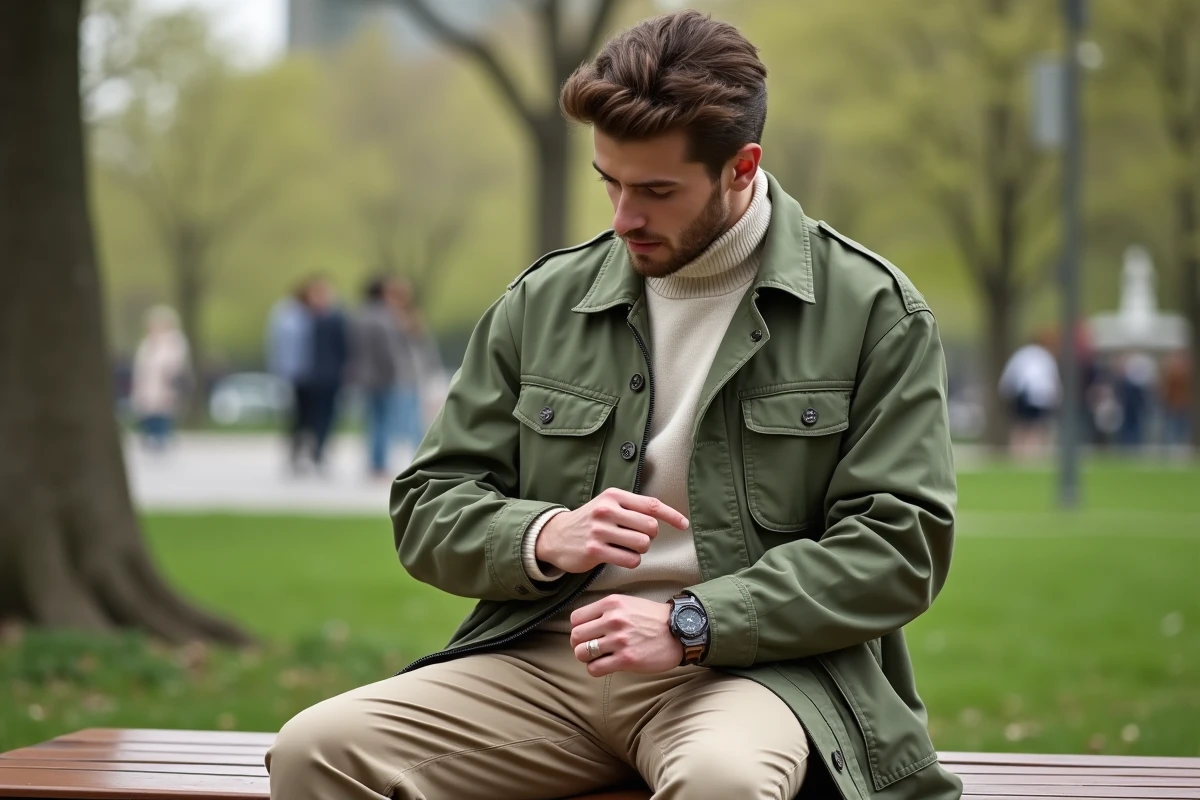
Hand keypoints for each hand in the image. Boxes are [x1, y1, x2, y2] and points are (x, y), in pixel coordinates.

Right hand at [535, 488, 688, 574]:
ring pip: (642, 544)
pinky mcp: (594, 550)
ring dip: (640, 551)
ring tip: (628, 549)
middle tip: (638, 539)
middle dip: (650, 537)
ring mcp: (599, 530)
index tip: (684, 525)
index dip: (671, 516)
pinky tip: (620, 557)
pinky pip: (629, 560)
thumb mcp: (608, 504)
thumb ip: (632, 507)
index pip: (651, 505)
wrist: (556, 536)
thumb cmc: (590, 521)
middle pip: (650, 527)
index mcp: (614, 496)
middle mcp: (607, 510)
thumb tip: (662, 516)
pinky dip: (631, 562)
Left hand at [569, 595, 682, 676]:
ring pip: (582, 653)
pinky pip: (595, 668)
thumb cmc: (653, 618)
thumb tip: (584, 624)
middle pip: (575, 636)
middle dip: (579, 645)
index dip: (578, 628)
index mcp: (611, 603)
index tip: (586, 634)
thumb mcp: (628, 603)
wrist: (680, 631)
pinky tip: (605, 666)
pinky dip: (595, 669)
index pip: (576, 618)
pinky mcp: (626, 659)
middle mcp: (613, 619)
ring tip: (597, 658)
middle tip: (589, 648)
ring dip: (586, 658)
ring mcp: (619, 640)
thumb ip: (606, 610)